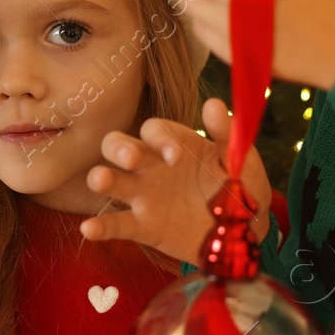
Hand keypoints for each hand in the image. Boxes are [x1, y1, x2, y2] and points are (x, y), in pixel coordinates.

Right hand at [79, 97, 273, 264]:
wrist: (245, 232)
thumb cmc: (241, 188)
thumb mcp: (240, 160)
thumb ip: (227, 134)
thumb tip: (214, 103)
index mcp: (176, 145)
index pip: (154, 129)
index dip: (159, 138)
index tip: (176, 158)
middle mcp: (152, 166)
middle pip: (119, 145)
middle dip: (119, 149)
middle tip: (131, 160)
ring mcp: (144, 196)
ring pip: (110, 179)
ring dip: (101, 177)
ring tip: (100, 180)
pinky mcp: (144, 227)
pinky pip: (117, 224)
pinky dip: (100, 226)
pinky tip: (89, 229)